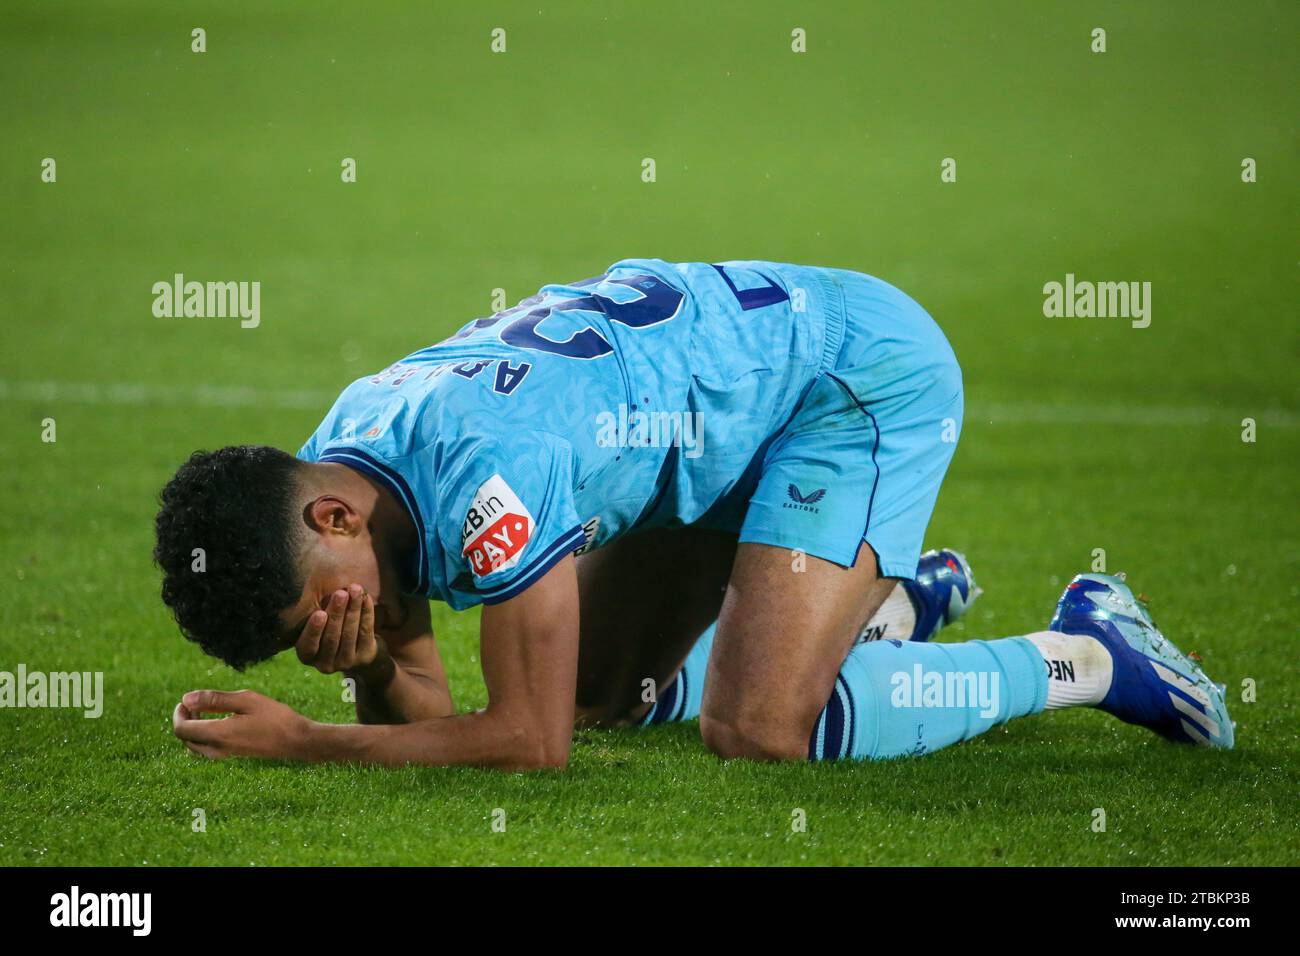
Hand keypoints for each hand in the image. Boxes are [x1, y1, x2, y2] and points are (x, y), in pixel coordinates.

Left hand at [172, 690, 311, 760]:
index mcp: (217, 734)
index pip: (181, 729)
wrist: (296, 741)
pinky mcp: (232, 755)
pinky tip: (219, 721)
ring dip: (193, 728)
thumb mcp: (246, 700)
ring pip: (194, 745)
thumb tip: (186, 698)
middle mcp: (216, 749)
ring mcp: (225, 755)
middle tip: (196, 702)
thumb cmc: (275, 717)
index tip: (186, 700)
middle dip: (185, 719)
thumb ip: (215, 699)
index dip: (178, 714)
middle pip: (185, 738)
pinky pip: (206, 748)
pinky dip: (203, 734)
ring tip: (205, 710)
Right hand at [295, 584, 387, 675]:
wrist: (355, 650)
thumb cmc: (327, 629)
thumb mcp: (316, 625)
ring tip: (355, 590)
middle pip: (332, 637)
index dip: (314, 629)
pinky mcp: (364, 657)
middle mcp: (325, 664)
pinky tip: (366, 598)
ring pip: (350, 634)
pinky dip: (366, 613)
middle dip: (337, 613)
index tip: (319, 613)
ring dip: (353, 609)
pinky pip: (366, 632)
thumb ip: (314, 614)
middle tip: (341, 593)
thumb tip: (313, 587)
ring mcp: (346, 663)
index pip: (308, 645)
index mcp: (307, 656)